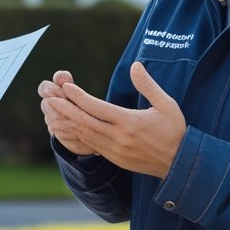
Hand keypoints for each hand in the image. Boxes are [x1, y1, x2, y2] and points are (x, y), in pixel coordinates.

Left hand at [45, 62, 185, 178]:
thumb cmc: (174, 131)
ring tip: (54, 112)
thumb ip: (148, 85)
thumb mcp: (166, 104)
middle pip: (85, 122)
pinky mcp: (114, 158)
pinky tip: (70, 128)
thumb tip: (135, 65)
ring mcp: (115, 150)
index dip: (78, 97)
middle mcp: (119, 137)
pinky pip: (90, 146)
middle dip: (66, 110)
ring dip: (68, 123)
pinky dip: (77, 135)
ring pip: (85, 135)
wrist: (179, 165)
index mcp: (129, 122)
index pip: (97, 108)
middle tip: (50, 99)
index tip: (66, 87)